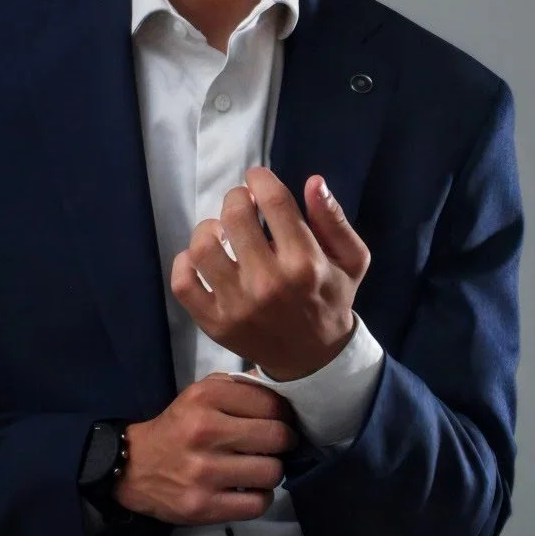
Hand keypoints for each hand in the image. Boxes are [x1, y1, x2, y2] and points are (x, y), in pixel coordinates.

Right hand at [115, 372, 299, 525]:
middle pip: (277, 438)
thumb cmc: (177, 427)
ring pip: (272, 472)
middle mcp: (204, 431)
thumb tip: (281, 389)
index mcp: (205, 398)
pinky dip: (261, 498)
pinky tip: (250, 490)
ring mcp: (203, 472)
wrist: (133, 467)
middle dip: (284, 443)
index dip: (284, 415)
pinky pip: (257, 504)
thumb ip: (239, 387)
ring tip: (260, 469)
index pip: (271, 404)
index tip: (280, 422)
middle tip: (275, 447)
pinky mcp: (203, 506)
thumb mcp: (200, 394)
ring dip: (273, 472)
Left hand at [169, 167, 370, 381]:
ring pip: (203, 248)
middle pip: (235, 217)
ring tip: (220, 231)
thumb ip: (334, 220)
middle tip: (241, 204)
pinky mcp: (215, 323)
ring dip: (208, 229)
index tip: (256, 178)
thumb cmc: (331, 298)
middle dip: (236, 199)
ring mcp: (238, 305)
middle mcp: (269, 283)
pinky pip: (183, 284)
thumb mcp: (351, 259)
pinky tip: (201, 258)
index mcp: (306, 263)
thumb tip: (312, 182)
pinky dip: (184, 263)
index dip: (260, 179)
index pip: (274, 202)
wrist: (313, 358)